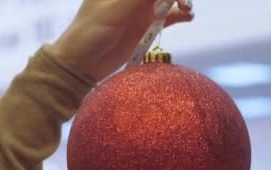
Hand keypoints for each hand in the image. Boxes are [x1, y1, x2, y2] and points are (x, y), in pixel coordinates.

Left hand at [49, 0, 193, 82]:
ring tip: (187, 10)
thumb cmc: (90, 32)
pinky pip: (168, 16)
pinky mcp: (145, 25)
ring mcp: (140, 8)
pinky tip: (187, 17)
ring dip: (180, 1)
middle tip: (182, 2)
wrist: (82, 63)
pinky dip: (180, 15)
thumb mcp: (114, 10)